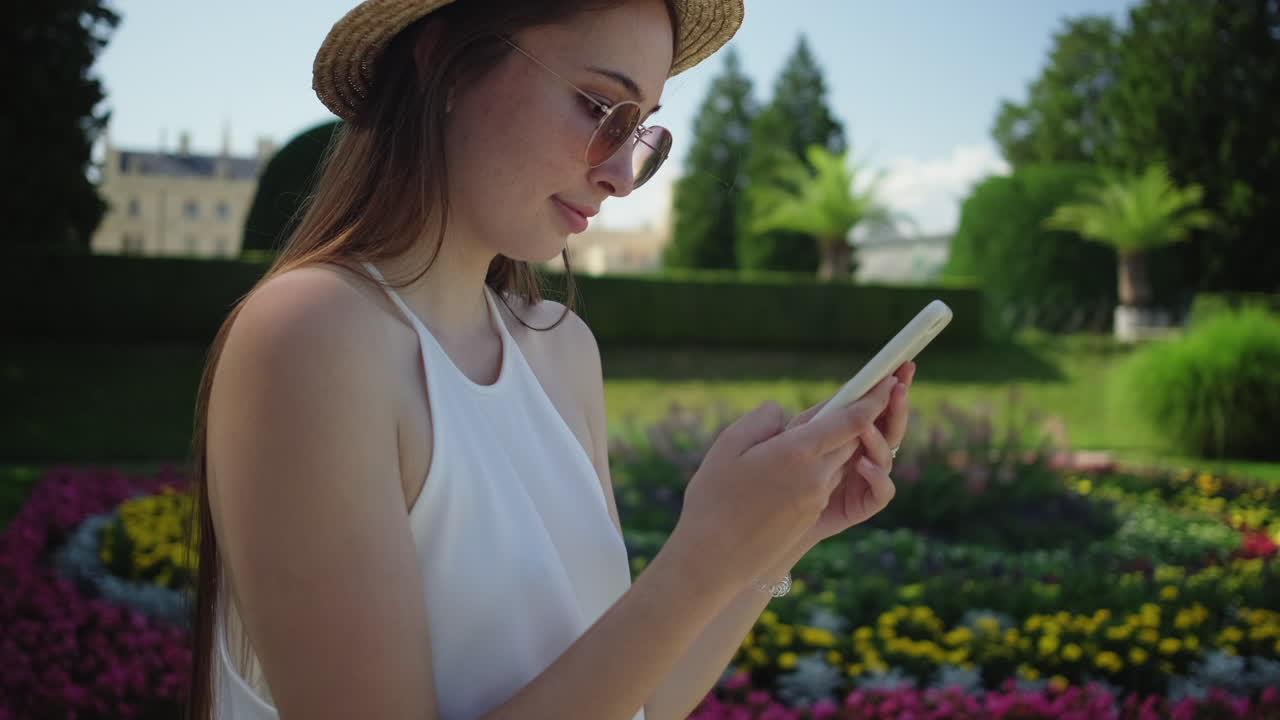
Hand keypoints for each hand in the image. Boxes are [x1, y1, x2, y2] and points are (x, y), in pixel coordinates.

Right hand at [675, 375, 897, 586]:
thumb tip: (787, 414)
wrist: (713, 558)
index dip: (874, 398)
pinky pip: (827, 480)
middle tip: (864, 393)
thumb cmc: (713, 497)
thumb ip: (763, 419)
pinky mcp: (813, 514)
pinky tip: (792, 467)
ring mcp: (817, 498)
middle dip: (861, 417)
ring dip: (836, 442)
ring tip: (809, 433)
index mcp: (797, 452)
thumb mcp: (728, 445)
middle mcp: (816, 475)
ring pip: (840, 459)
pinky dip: (820, 465)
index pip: (852, 420)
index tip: (887, 380)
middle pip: (853, 437)